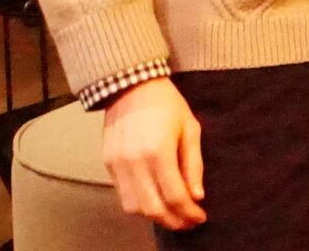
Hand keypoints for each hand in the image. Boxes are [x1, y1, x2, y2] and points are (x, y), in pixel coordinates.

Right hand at [101, 76, 205, 228]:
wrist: (131, 85)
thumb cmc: (166, 103)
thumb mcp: (190, 128)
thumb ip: (193, 164)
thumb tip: (197, 196)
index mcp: (158, 150)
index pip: (175, 196)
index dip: (189, 213)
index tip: (200, 217)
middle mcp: (135, 161)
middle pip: (153, 209)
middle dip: (174, 221)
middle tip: (188, 222)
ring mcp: (118, 164)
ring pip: (134, 207)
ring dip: (155, 216)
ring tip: (173, 214)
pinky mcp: (108, 163)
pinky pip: (122, 195)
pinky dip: (139, 205)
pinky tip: (155, 200)